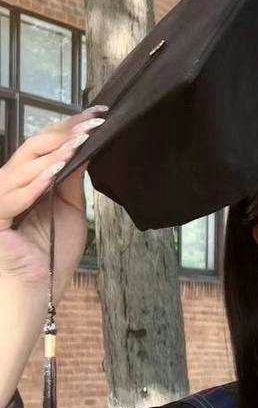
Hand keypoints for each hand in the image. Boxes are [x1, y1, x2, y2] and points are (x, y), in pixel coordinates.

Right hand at [0, 106, 107, 299]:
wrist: (39, 291)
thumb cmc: (52, 255)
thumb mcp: (69, 210)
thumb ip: (71, 180)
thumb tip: (84, 147)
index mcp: (23, 181)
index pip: (44, 147)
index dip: (69, 129)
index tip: (99, 115)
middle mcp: (5, 184)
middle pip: (33, 149)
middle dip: (65, 133)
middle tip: (96, 121)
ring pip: (24, 167)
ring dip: (55, 152)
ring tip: (82, 140)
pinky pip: (13, 196)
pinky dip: (35, 182)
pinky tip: (57, 170)